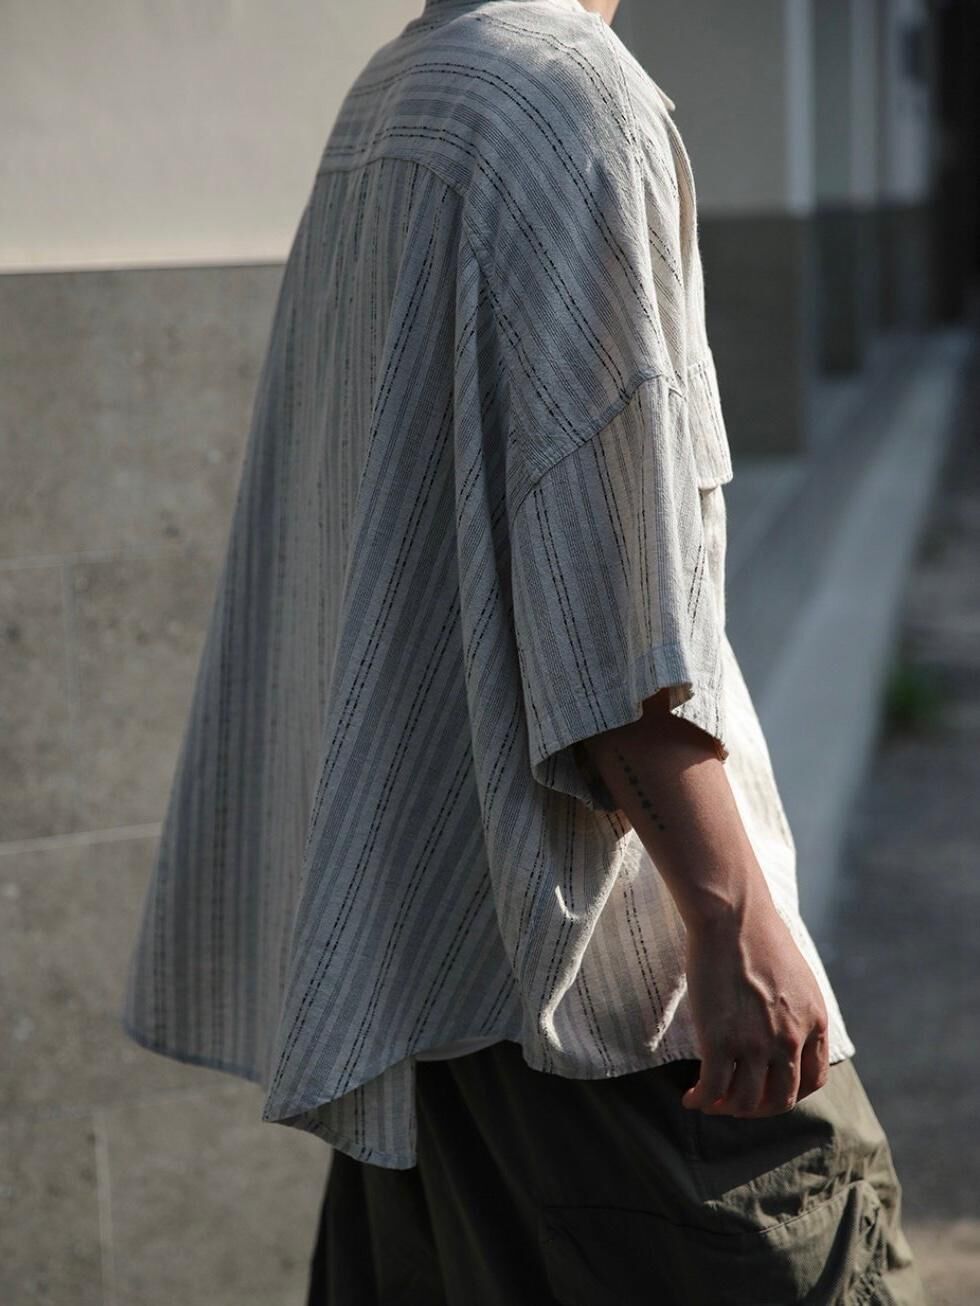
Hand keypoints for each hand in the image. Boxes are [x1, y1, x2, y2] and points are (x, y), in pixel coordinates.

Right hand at [680, 895, 829, 1117]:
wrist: (732, 916)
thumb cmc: (756, 935)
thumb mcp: (796, 976)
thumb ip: (795, 1008)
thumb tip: (780, 1024)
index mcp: (813, 1022)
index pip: (812, 1081)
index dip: (789, 1094)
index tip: (767, 1092)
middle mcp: (790, 1040)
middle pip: (780, 1100)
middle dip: (756, 1109)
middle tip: (735, 1103)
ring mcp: (757, 1044)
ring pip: (745, 1101)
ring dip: (726, 1108)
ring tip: (709, 1100)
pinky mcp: (722, 1041)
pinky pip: (714, 1089)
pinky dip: (701, 1100)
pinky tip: (690, 1098)